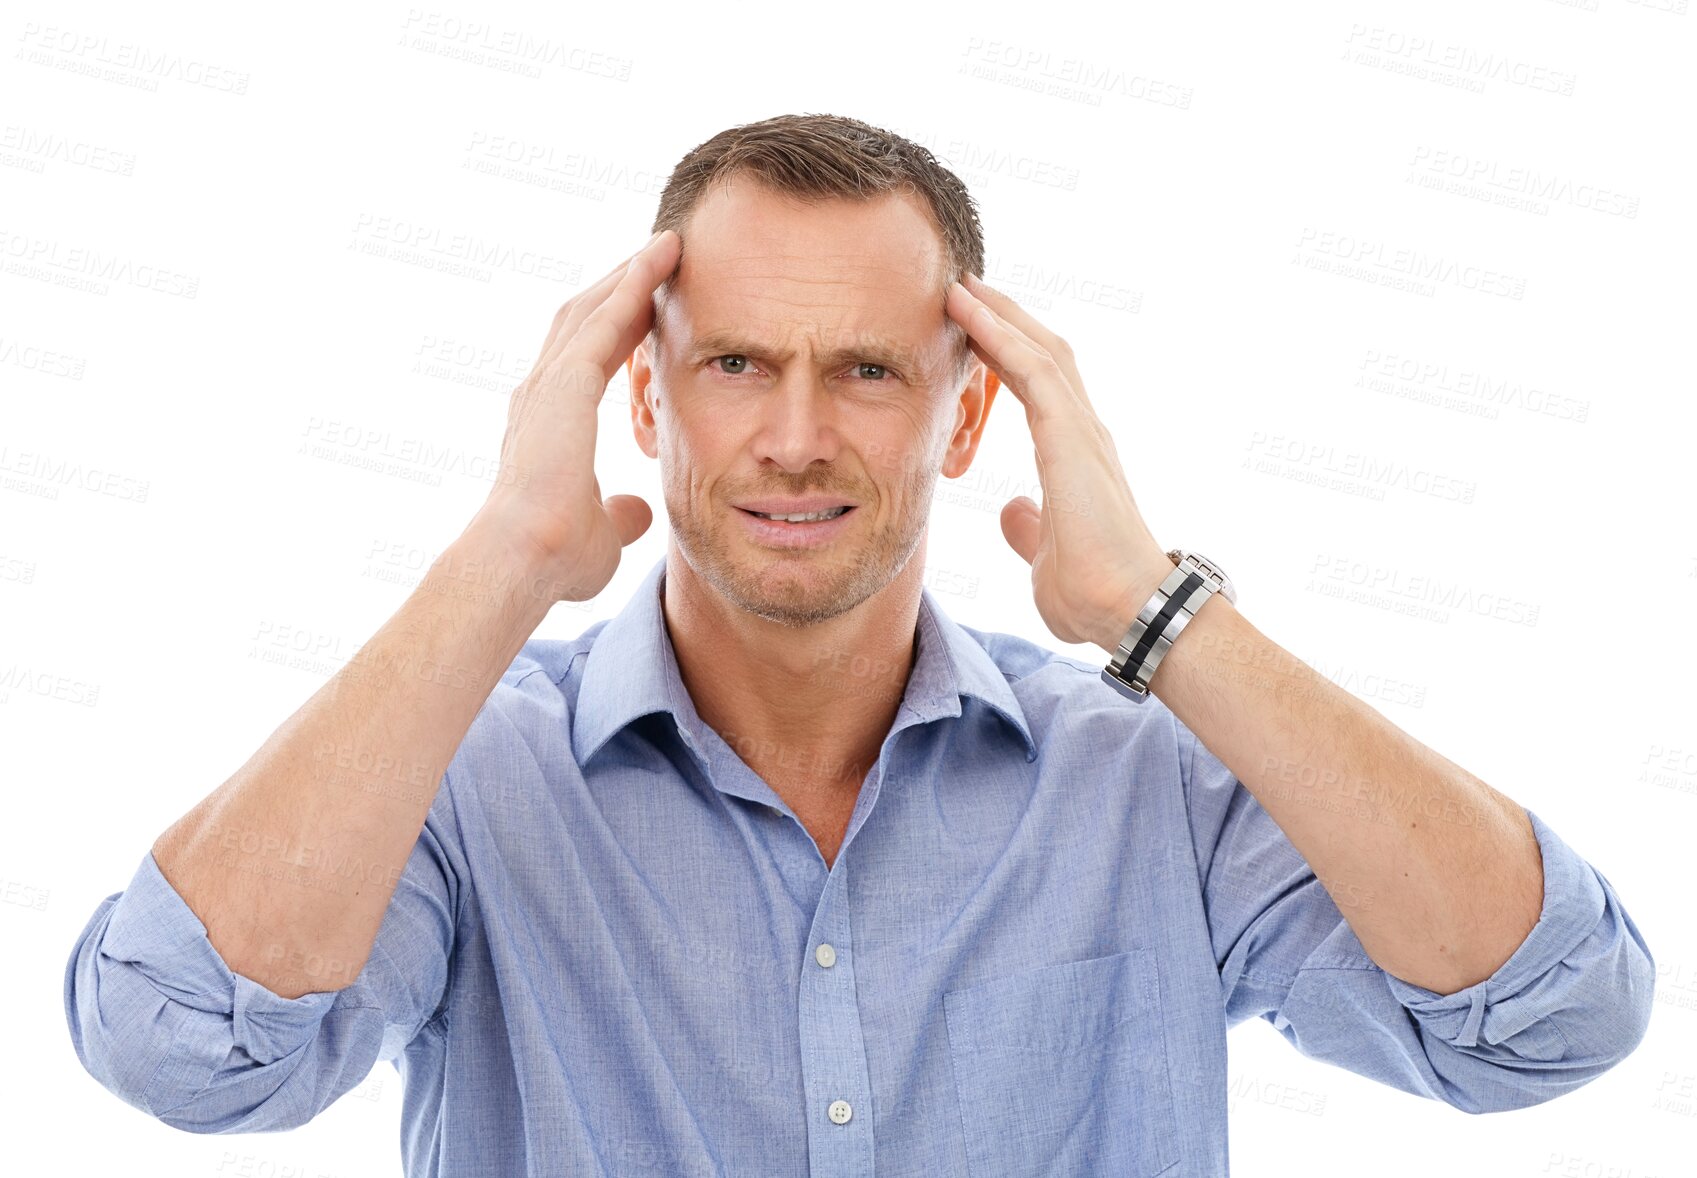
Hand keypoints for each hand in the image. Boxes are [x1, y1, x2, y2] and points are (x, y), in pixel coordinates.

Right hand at [470, 229, 680, 601]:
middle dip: (620, 285)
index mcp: (548, 424)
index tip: (649, 304)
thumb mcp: (602, 534)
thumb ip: (619, 516)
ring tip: (667, 246)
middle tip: (659, 256)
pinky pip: (605, 318)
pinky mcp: (563, 383)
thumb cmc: (553, 560)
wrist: (523, 561)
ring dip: (630, 274)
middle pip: (583, 320)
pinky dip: (634, 284)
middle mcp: (540, 394)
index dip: (615, 325)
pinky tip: (661, 258)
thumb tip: (637, 513)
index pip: (585, 357)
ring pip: (592, 308)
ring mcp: (547, 384)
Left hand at [944, 273, 1171, 650]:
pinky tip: (968, 310)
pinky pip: (1033, 369)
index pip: (1037, 387)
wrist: (1127, 611)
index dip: (1006, 353)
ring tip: (961, 285)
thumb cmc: (1095, 594)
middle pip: (1042, 354)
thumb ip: (1028, 528)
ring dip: (999, 314)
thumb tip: (1013, 511)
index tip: (972, 329)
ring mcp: (1082, 430)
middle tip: (965, 287)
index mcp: (1074, 456)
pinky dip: (1000, 334)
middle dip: (1004, 318)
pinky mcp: (1073, 435)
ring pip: (1040, 350)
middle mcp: (1083, 433)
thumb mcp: (1043, 556)